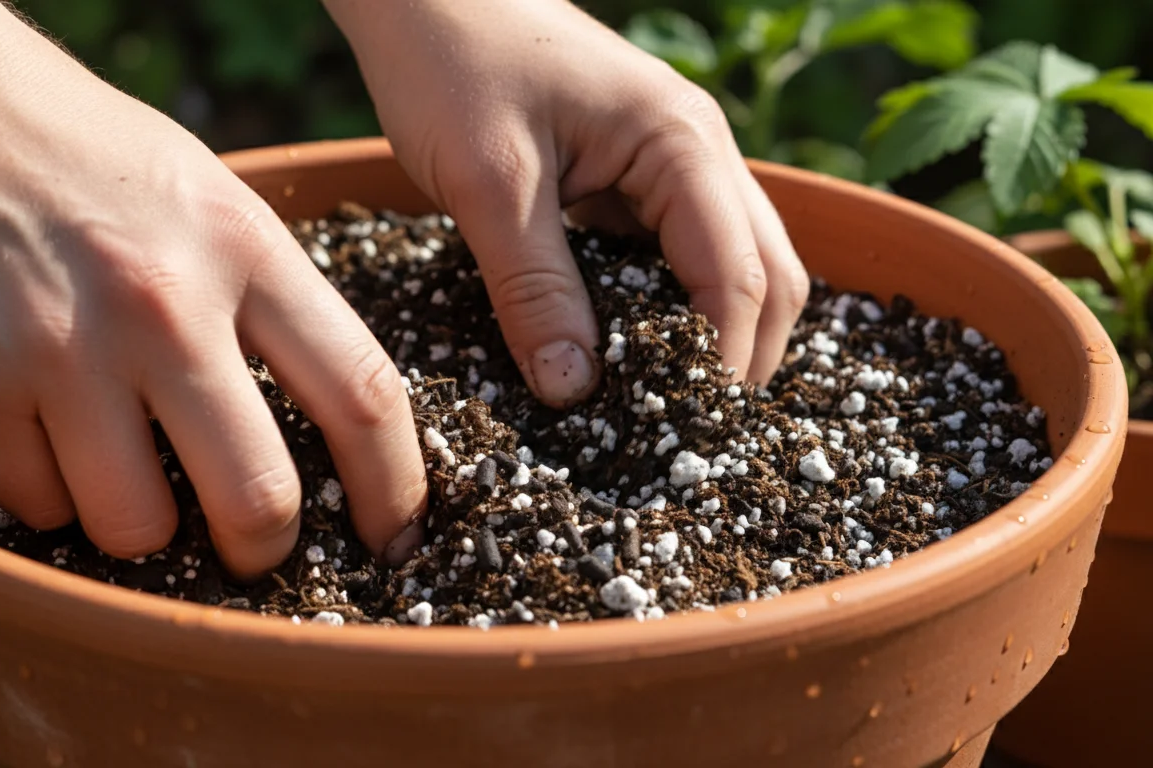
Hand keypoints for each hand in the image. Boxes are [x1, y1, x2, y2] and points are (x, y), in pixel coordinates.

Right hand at [0, 0, 425, 577]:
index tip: (395, 538)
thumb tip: (327, 433)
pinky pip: (37, 506)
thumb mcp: (211, 197)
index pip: (361, 395)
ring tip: (120, 460)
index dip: (392, 490)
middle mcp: (162, 304)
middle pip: (258, 498)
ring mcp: (59, 349)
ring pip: (138, 528)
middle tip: (251, 548)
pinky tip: (38, 424)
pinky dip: (49, 492)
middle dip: (263, 550)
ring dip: (141, 524)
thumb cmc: (85, 154)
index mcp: (245, 248)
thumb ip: (269, 302)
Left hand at [326, 0, 807, 399]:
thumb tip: (577, 393)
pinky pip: (676, 253)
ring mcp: (672, 163)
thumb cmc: (453, 63)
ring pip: (731, 266)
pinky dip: (667, 307)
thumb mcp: (489, 185)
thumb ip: (535, 289)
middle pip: (766, 276)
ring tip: (661, 407)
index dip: (722, 364)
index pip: (739, 278)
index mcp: (682, 145)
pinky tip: (627, 351)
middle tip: (688, 437)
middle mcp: (699, 153)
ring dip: (709, 335)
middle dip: (739, 358)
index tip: (687, 439)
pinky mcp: (633, 176)